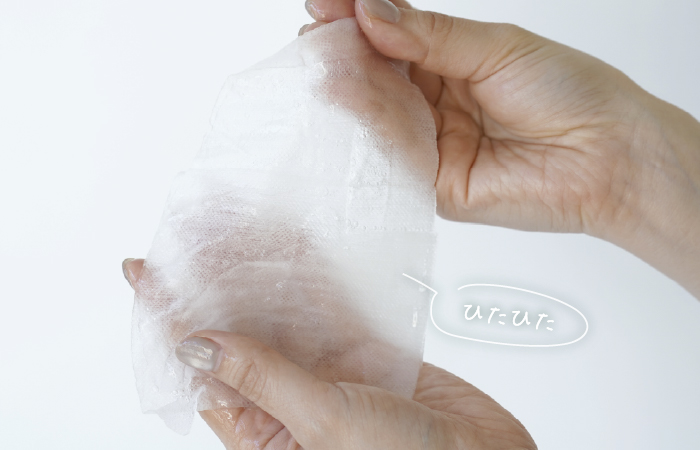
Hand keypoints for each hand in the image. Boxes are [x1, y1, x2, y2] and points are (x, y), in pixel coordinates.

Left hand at [124, 259, 536, 448]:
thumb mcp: (321, 426)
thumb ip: (262, 377)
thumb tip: (197, 344)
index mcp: (262, 432)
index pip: (199, 365)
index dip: (169, 316)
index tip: (143, 272)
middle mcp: (288, 398)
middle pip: (237, 327)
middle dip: (212, 278)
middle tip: (191, 228)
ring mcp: (327, 371)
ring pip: (282, 309)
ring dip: (257, 267)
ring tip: (231, 222)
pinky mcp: (366, 351)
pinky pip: (329, 305)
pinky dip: (310, 273)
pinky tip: (291, 244)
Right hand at [301, 0, 699, 297]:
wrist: (606, 156)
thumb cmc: (568, 91)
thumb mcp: (495, 47)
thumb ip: (430, 36)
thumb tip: (370, 12)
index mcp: (450, 62)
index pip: (390, 38)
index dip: (357, 19)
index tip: (326, 4)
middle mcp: (434, 102)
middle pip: (376, 77)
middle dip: (345, 55)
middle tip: (320, 35)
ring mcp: (430, 144)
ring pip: (378, 117)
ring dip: (350, 92)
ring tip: (327, 67)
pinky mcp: (431, 185)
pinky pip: (393, 159)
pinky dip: (371, 134)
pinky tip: (351, 109)